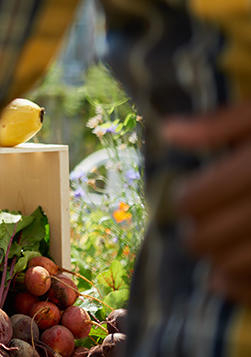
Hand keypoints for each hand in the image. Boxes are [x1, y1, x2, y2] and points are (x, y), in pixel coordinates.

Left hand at [163, 102, 250, 304]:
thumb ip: (220, 125)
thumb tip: (170, 132)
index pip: (193, 201)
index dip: (187, 199)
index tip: (193, 193)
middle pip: (204, 238)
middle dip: (198, 231)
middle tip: (205, 221)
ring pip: (230, 268)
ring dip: (219, 259)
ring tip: (224, 244)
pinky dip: (243, 287)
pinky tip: (234, 275)